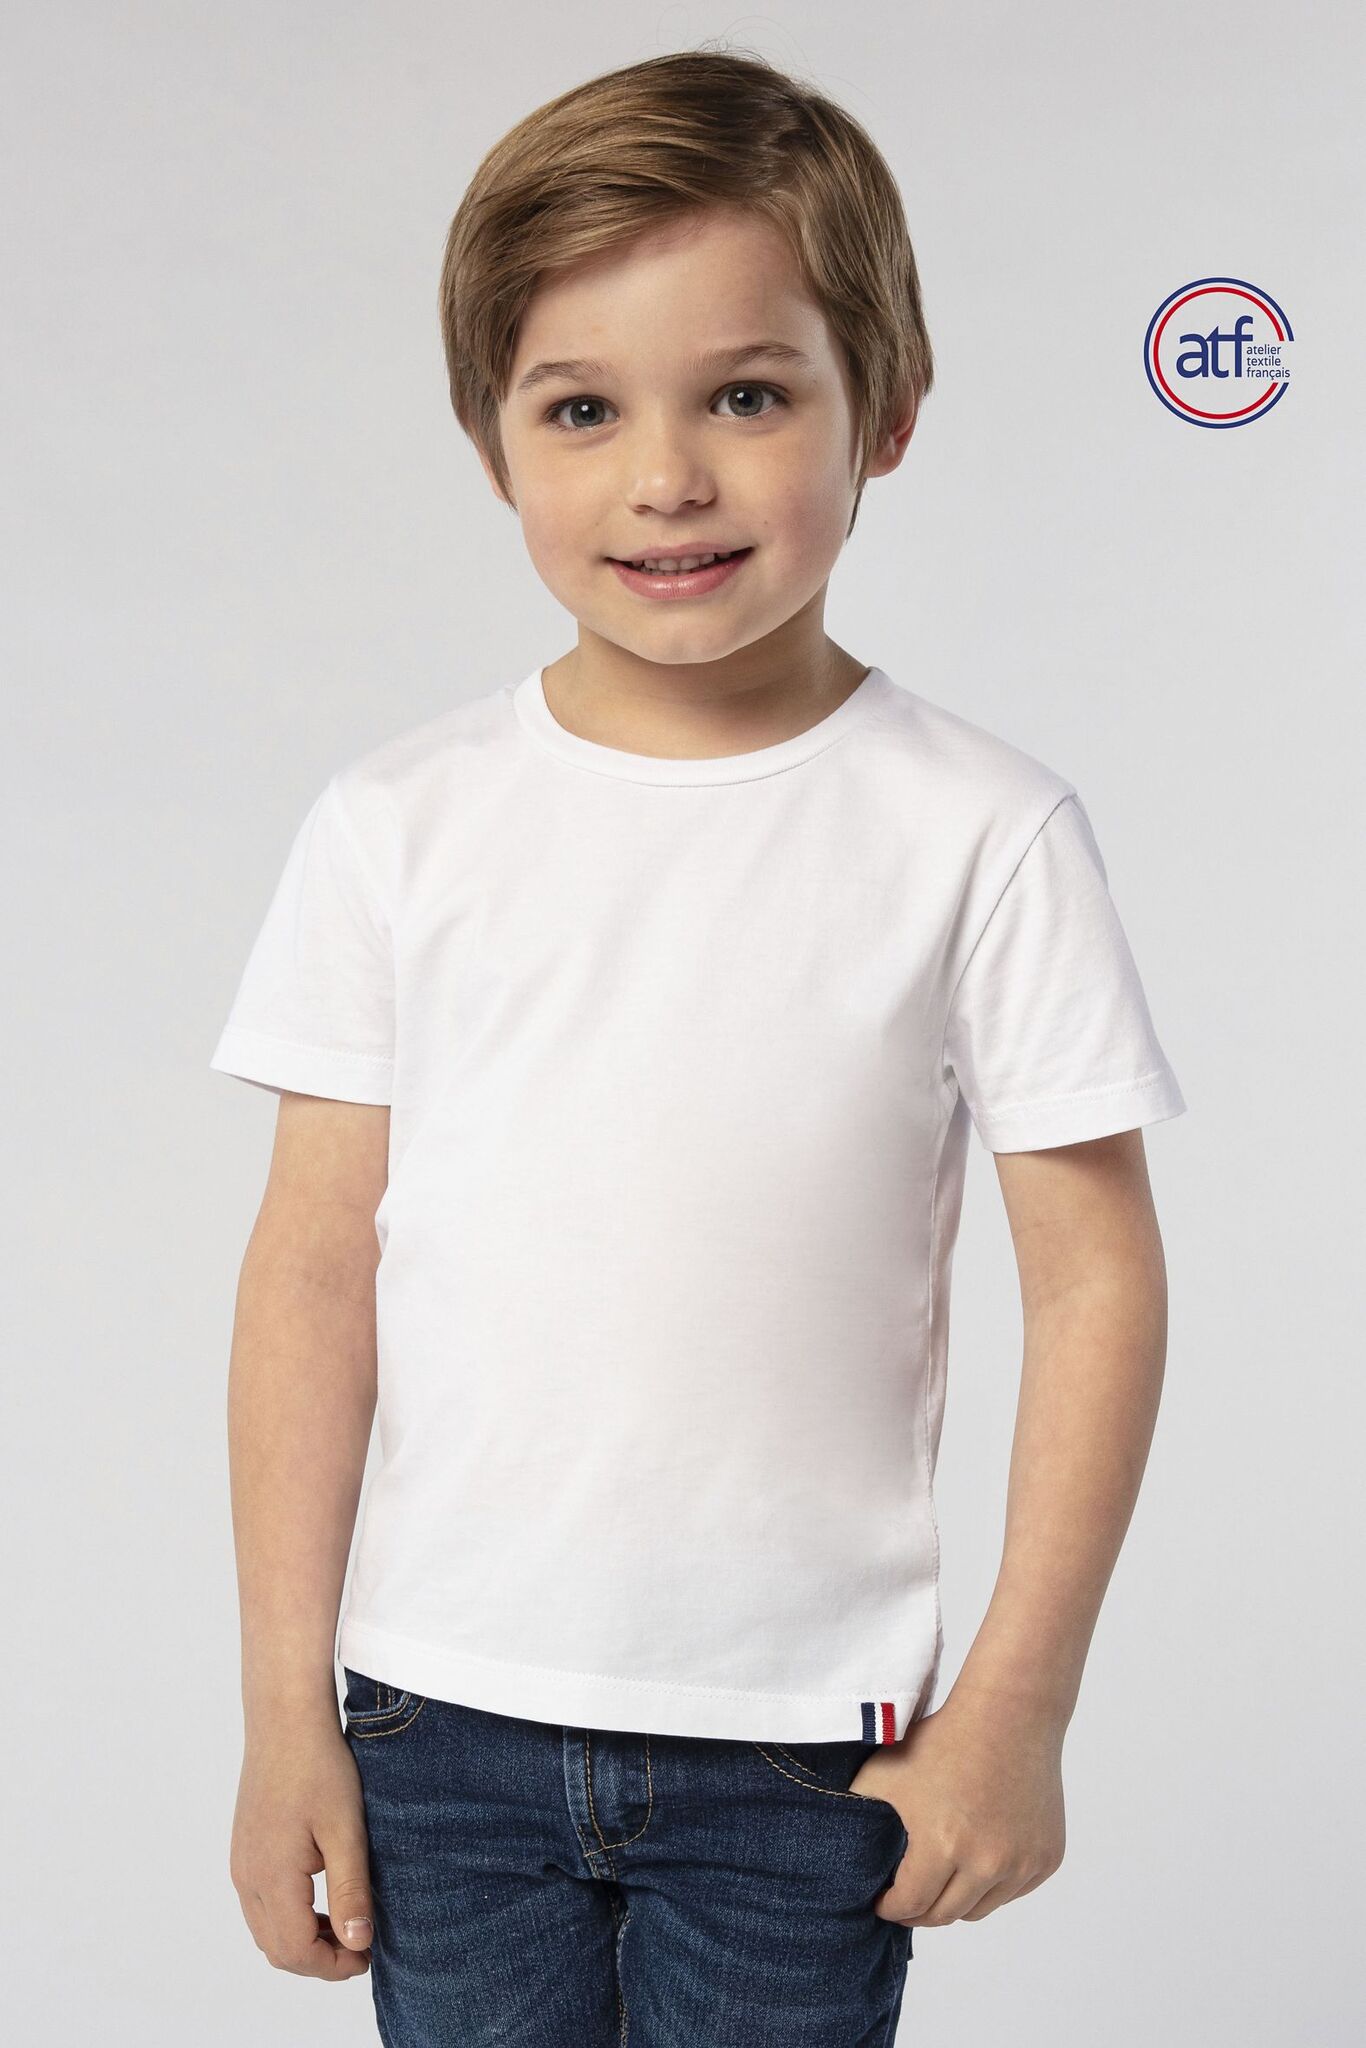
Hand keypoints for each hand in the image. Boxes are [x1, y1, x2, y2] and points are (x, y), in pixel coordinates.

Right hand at [230, 1714, 375, 1977]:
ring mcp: (241, 1863)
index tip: (367, 1957)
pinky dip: (289, 1917)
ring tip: (345, 1925)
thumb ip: (350, 1891)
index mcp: (270, 1877)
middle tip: (360, 1948)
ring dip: (303, 1940)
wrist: (286, 1720)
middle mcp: (247, 1877)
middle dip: (318, 1960)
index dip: (332, 1966)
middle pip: (276, 1948)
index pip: (295, 1951)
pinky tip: (320, 1899)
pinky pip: (260, 1904)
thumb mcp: (346, 1831)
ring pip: (266, 1929)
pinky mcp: (244, 1850)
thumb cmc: (320, 1767)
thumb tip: (357, 1944)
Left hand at [847, 1687, 1066, 1927]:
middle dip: (919, 1911)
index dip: (889, 1907)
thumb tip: (838, 1854)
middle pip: (944, 1916)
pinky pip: (1010, 1891)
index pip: (910, 1906)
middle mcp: (987, 1863)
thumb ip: (857, 1813)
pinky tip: (978, 1852)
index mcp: (943, 1845)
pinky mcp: (1046, 1859)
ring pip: (979, 1909)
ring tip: (942, 1872)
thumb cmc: (943, 1742)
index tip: (881, 1900)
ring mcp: (1022, 1864)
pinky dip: (991, 1883)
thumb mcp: (885, 1772)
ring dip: (957, 1899)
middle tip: (907, 1896)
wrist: (1009, 1716)